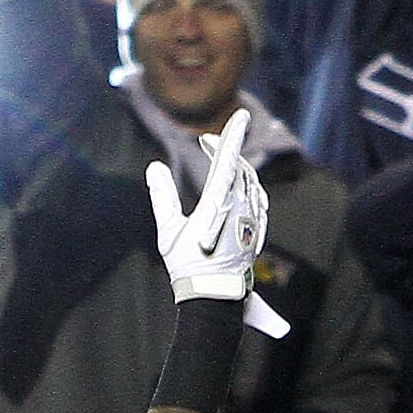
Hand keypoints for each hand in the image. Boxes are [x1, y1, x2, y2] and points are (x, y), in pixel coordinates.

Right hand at [146, 110, 289, 339]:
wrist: (214, 297)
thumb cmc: (188, 266)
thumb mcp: (170, 232)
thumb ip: (163, 197)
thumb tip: (154, 168)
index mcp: (219, 201)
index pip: (229, 158)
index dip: (233, 134)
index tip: (242, 115)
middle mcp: (241, 205)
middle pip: (239, 167)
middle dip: (227, 149)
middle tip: (210, 142)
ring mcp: (252, 218)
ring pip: (250, 182)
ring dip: (237, 167)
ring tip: (223, 162)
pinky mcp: (256, 230)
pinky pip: (257, 200)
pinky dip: (248, 186)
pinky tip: (241, 188)